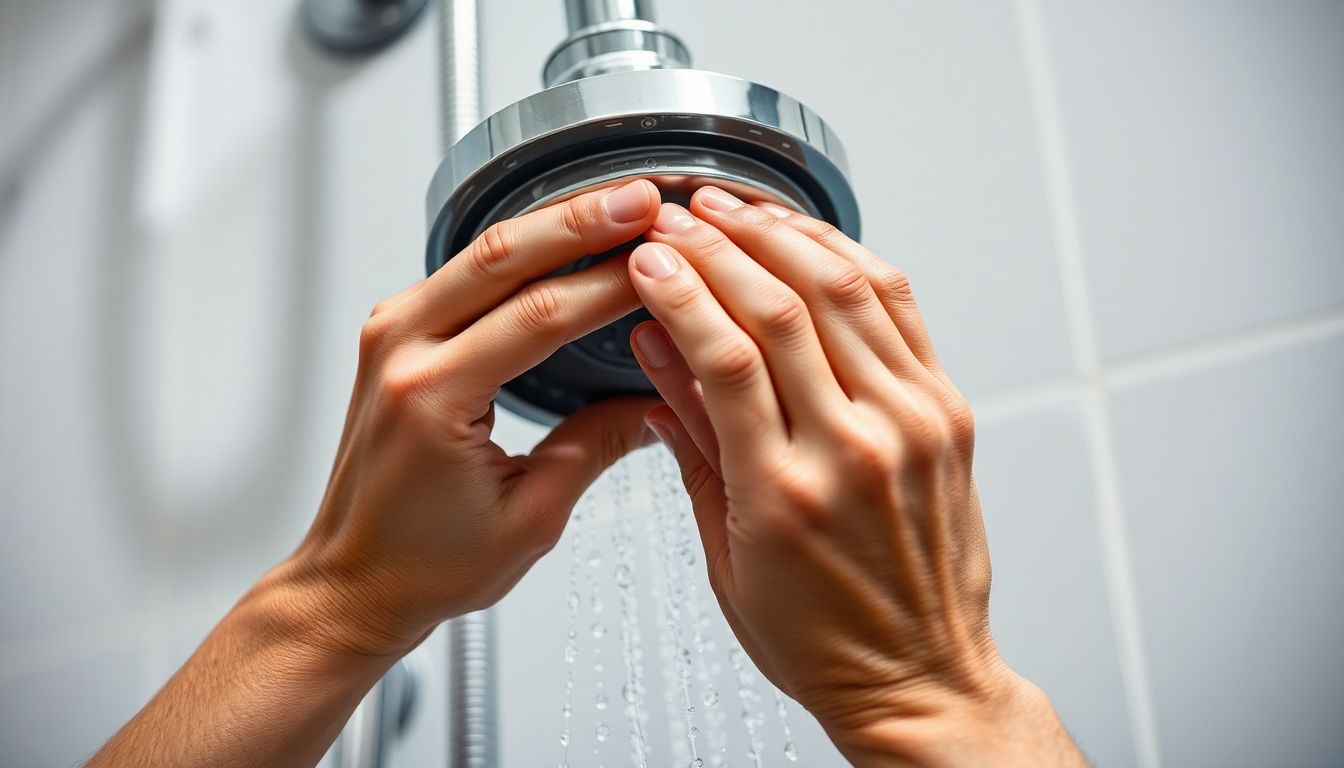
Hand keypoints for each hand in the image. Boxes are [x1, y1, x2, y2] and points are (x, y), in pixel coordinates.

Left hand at [282, 179, 663, 657]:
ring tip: (616, 206)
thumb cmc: (424, 563)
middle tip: (644, 197)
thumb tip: (660, 396)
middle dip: (581, 220)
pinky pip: (463, 272)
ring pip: (480, 252)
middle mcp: (400, 352)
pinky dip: (521, 252)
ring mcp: (391, 334)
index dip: (610, 284)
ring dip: (552, 224)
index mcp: (431, 398)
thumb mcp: (531, 516)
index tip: (665, 262)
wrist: (354, 580)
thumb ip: (597, 444)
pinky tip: (564, 242)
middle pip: (502, 257)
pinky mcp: (396, 334)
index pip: (539, 315)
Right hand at [629, 189, 1083, 764]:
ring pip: (845, 289)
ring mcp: (912, 424)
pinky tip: (810, 239)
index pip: (724, 353)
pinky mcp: (947, 412)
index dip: (679, 288)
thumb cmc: (819, 636)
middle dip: (719, 243)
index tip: (646, 256)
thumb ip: (692, 442)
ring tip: (734, 207)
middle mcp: (857, 449)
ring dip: (782, 234)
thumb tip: (656, 354)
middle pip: (782, 304)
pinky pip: (900, 308)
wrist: (917, 674)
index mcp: (786, 493)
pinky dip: (850, 260)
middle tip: (679, 216)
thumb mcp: (724, 552)